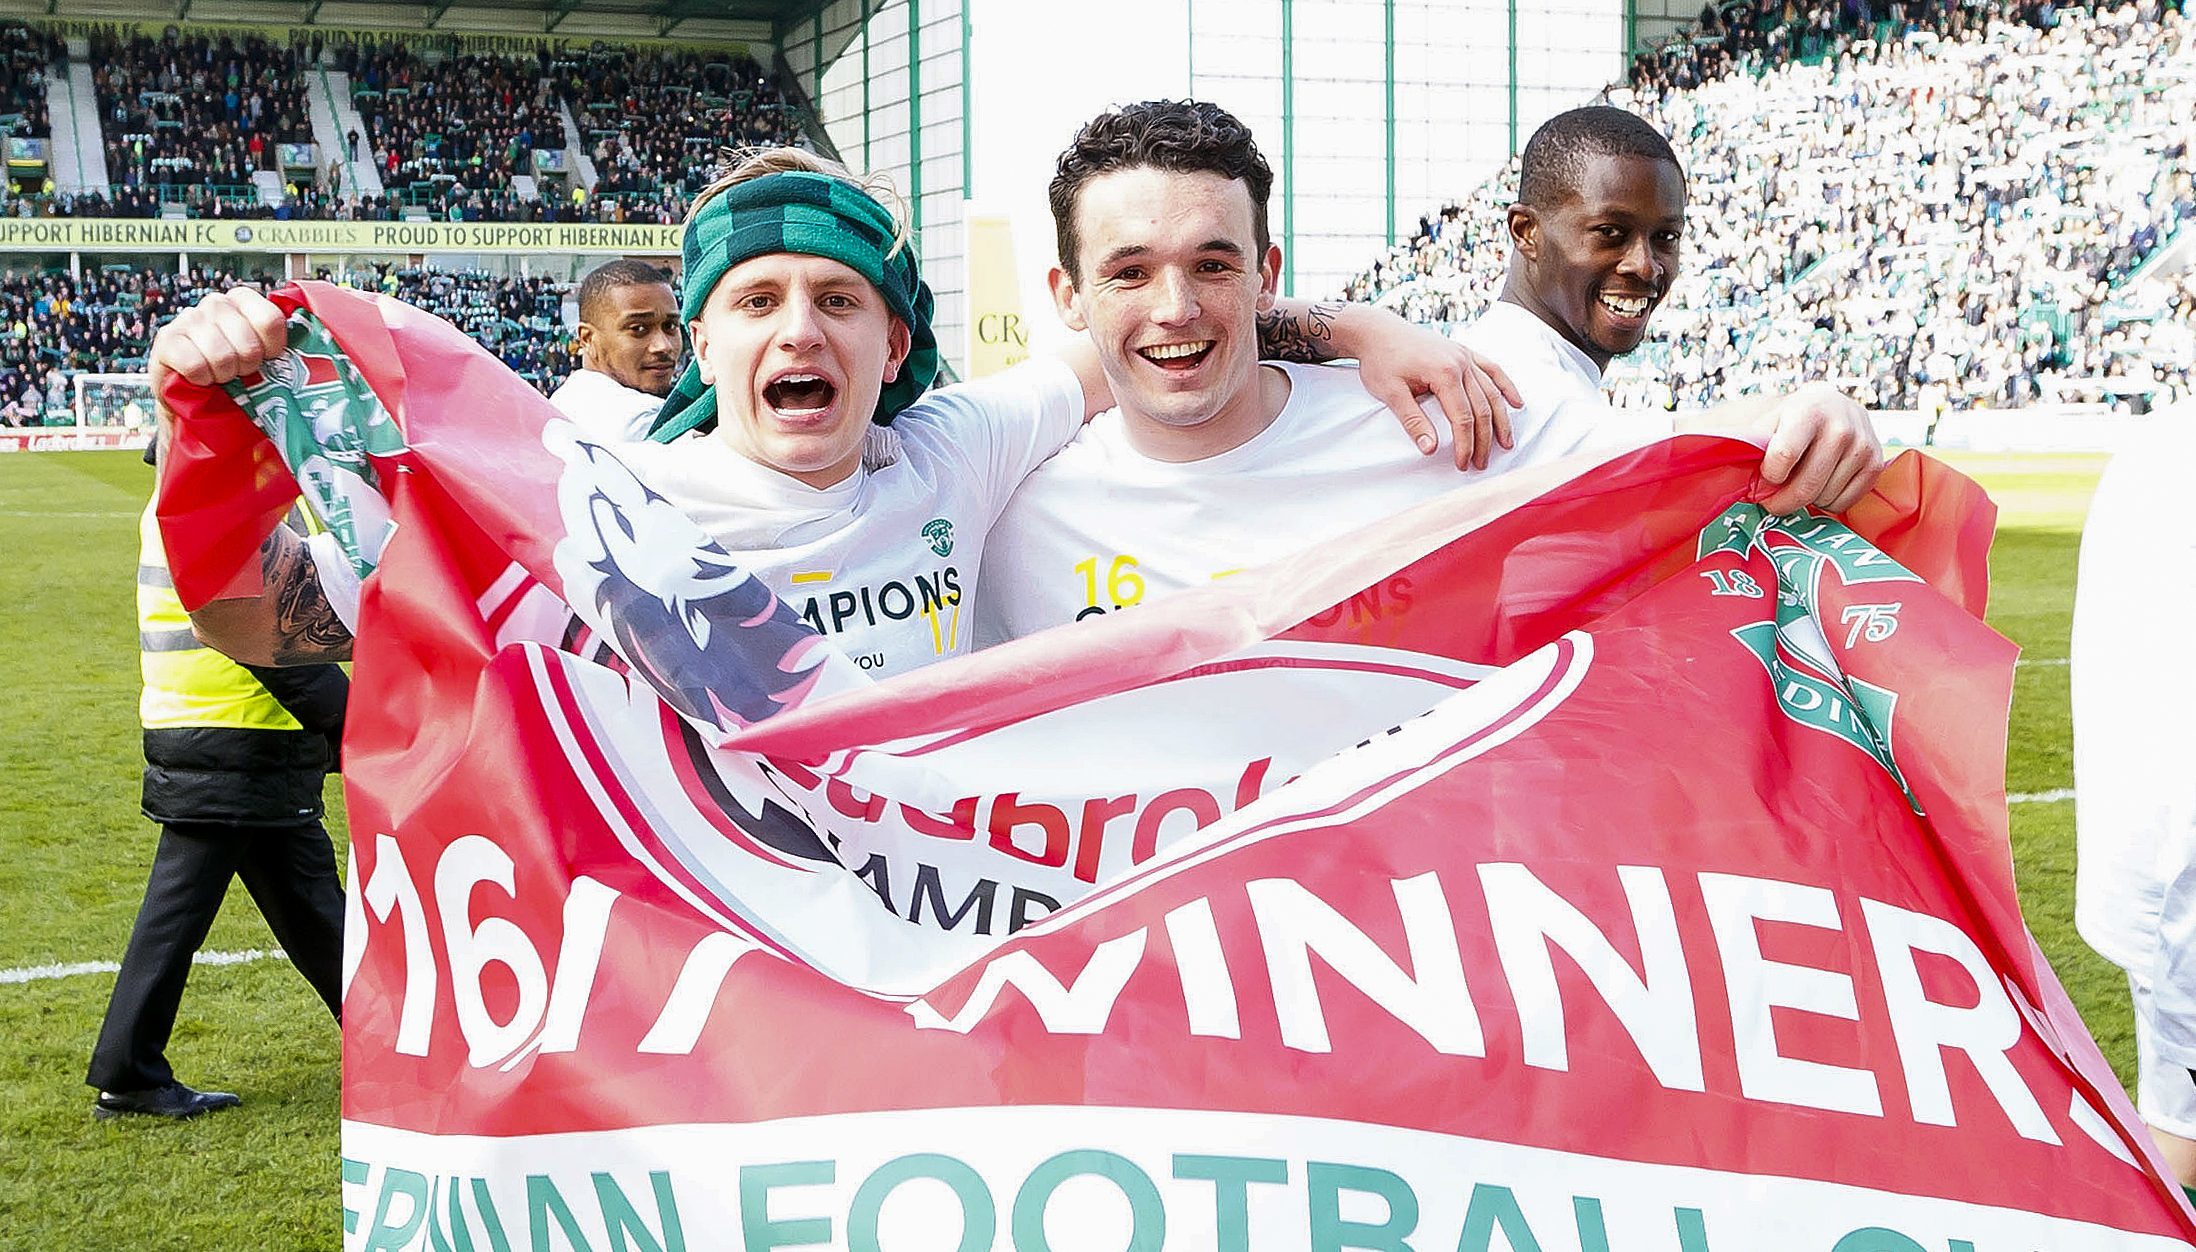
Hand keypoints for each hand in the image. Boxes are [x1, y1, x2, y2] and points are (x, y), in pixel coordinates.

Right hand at [149, 287, 286, 392]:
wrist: (193, 394)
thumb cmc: (234, 372)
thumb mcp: (262, 356)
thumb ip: (281, 347)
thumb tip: (314, 359)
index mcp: (244, 301)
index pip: (271, 320)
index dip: (272, 348)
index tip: (267, 359)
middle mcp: (216, 304)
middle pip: (249, 343)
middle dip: (247, 367)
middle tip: (239, 371)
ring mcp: (189, 319)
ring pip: (222, 356)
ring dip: (224, 375)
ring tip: (220, 375)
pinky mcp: (167, 340)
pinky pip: (194, 364)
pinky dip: (201, 378)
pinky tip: (200, 377)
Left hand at [1354, 320, 1521, 470]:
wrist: (1377, 330)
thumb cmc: (1381, 360)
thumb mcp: (1390, 393)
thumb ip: (1413, 421)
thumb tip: (1430, 449)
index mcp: (1444, 372)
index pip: (1462, 417)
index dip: (1465, 444)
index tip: (1463, 464)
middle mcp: (1461, 362)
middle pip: (1481, 407)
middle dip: (1484, 439)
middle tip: (1482, 463)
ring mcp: (1464, 355)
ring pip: (1491, 391)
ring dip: (1501, 419)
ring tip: (1506, 443)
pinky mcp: (1463, 352)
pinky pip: (1492, 369)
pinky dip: (1506, 386)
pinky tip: (1516, 402)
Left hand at [1751, 383, 1885, 514]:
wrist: (1831, 407)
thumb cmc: (1790, 420)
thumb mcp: (1768, 422)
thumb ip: (1752, 447)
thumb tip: (1736, 478)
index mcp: (1809, 411)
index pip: (1784, 456)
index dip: (1768, 475)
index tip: (1764, 476)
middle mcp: (1841, 426)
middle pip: (1806, 486)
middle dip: (1781, 502)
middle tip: (1771, 501)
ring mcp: (1863, 445)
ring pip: (1824, 498)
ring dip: (1806, 500)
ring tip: (1800, 482)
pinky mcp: (1876, 464)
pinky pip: (1844, 503)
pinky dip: (1827, 502)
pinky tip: (1821, 483)